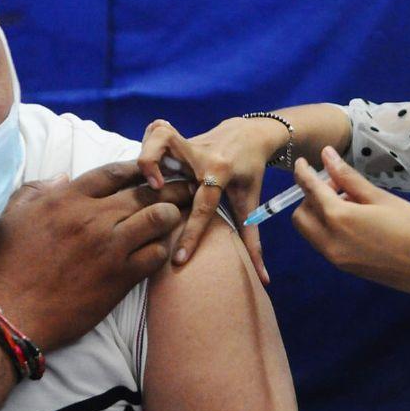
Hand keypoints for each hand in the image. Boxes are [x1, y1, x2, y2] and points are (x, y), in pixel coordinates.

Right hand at [0, 161, 193, 349]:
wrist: (9, 315)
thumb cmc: (2, 266)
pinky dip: (162, 249)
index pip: (114, 172)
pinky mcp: (119, 277)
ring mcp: (109, 247)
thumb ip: (35, 191)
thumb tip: (62, 178)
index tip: (152, 169)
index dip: (138, 168)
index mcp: (66, 199)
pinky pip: (155, 254)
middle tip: (185, 187)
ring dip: (171, 215)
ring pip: (157, 218)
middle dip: (169, 187)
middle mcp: (92, 217)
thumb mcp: (8, 217)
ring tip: (178, 216)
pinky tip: (162, 249)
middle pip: (144, 192)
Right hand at [136, 117, 289, 283]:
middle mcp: (202, 154)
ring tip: (145, 180)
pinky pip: (155, 132)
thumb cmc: (250, 172)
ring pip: (159, 135)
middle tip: (153, 190)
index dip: (191, 235)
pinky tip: (145, 165)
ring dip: (147, 153)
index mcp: (221, 171)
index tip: (178, 259)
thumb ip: (253, 241)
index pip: (203, 205)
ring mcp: (188, 142)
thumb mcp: (251, 203)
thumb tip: (264, 278)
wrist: (251, 135)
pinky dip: (146, 144)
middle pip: (169, 147)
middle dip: (151, 164)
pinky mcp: (178, 137)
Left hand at [292, 147, 409, 309]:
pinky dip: (327, 227)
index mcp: (340, 219)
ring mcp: (336, 259)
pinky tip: (354, 219)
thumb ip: (349, 178)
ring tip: (349, 201)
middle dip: (310, 197)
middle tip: (337, 185)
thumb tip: (326, 155)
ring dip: (318, 214)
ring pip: (310, 232)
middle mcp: (331, 242)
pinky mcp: (345, 267)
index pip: (309, 191)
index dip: (303, 173)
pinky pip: (323, 243)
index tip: (303, 162)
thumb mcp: (381, 198)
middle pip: (301, 215)